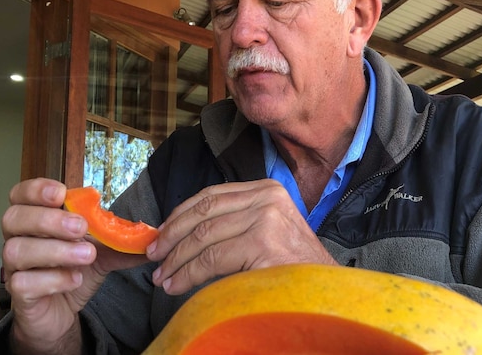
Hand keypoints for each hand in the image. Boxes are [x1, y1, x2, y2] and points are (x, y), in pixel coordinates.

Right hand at [1, 178, 144, 353]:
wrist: (61, 313)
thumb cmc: (73, 272)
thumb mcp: (101, 252)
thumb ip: (122, 240)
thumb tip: (153, 233)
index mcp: (33, 220)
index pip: (20, 195)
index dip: (35, 189)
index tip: (61, 193)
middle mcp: (17, 239)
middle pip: (14, 219)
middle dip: (49, 220)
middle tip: (81, 227)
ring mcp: (14, 268)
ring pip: (16, 251)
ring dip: (55, 250)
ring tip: (87, 255)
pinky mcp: (19, 295)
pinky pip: (23, 283)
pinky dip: (52, 279)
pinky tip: (75, 279)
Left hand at [145, 179, 336, 294]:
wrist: (328, 292)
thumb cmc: (295, 267)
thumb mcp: (268, 230)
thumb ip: (236, 222)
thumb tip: (185, 232)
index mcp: (267, 189)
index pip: (210, 196)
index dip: (179, 216)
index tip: (161, 234)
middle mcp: (267, 198)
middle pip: (203, 213)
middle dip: (171, 237)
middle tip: (154, 257)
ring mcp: (265, 219)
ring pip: (203, 238)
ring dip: (176, 260)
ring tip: (162, 277)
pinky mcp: (262, 244)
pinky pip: (211, 259)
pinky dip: (188, 274)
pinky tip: (177, 284)